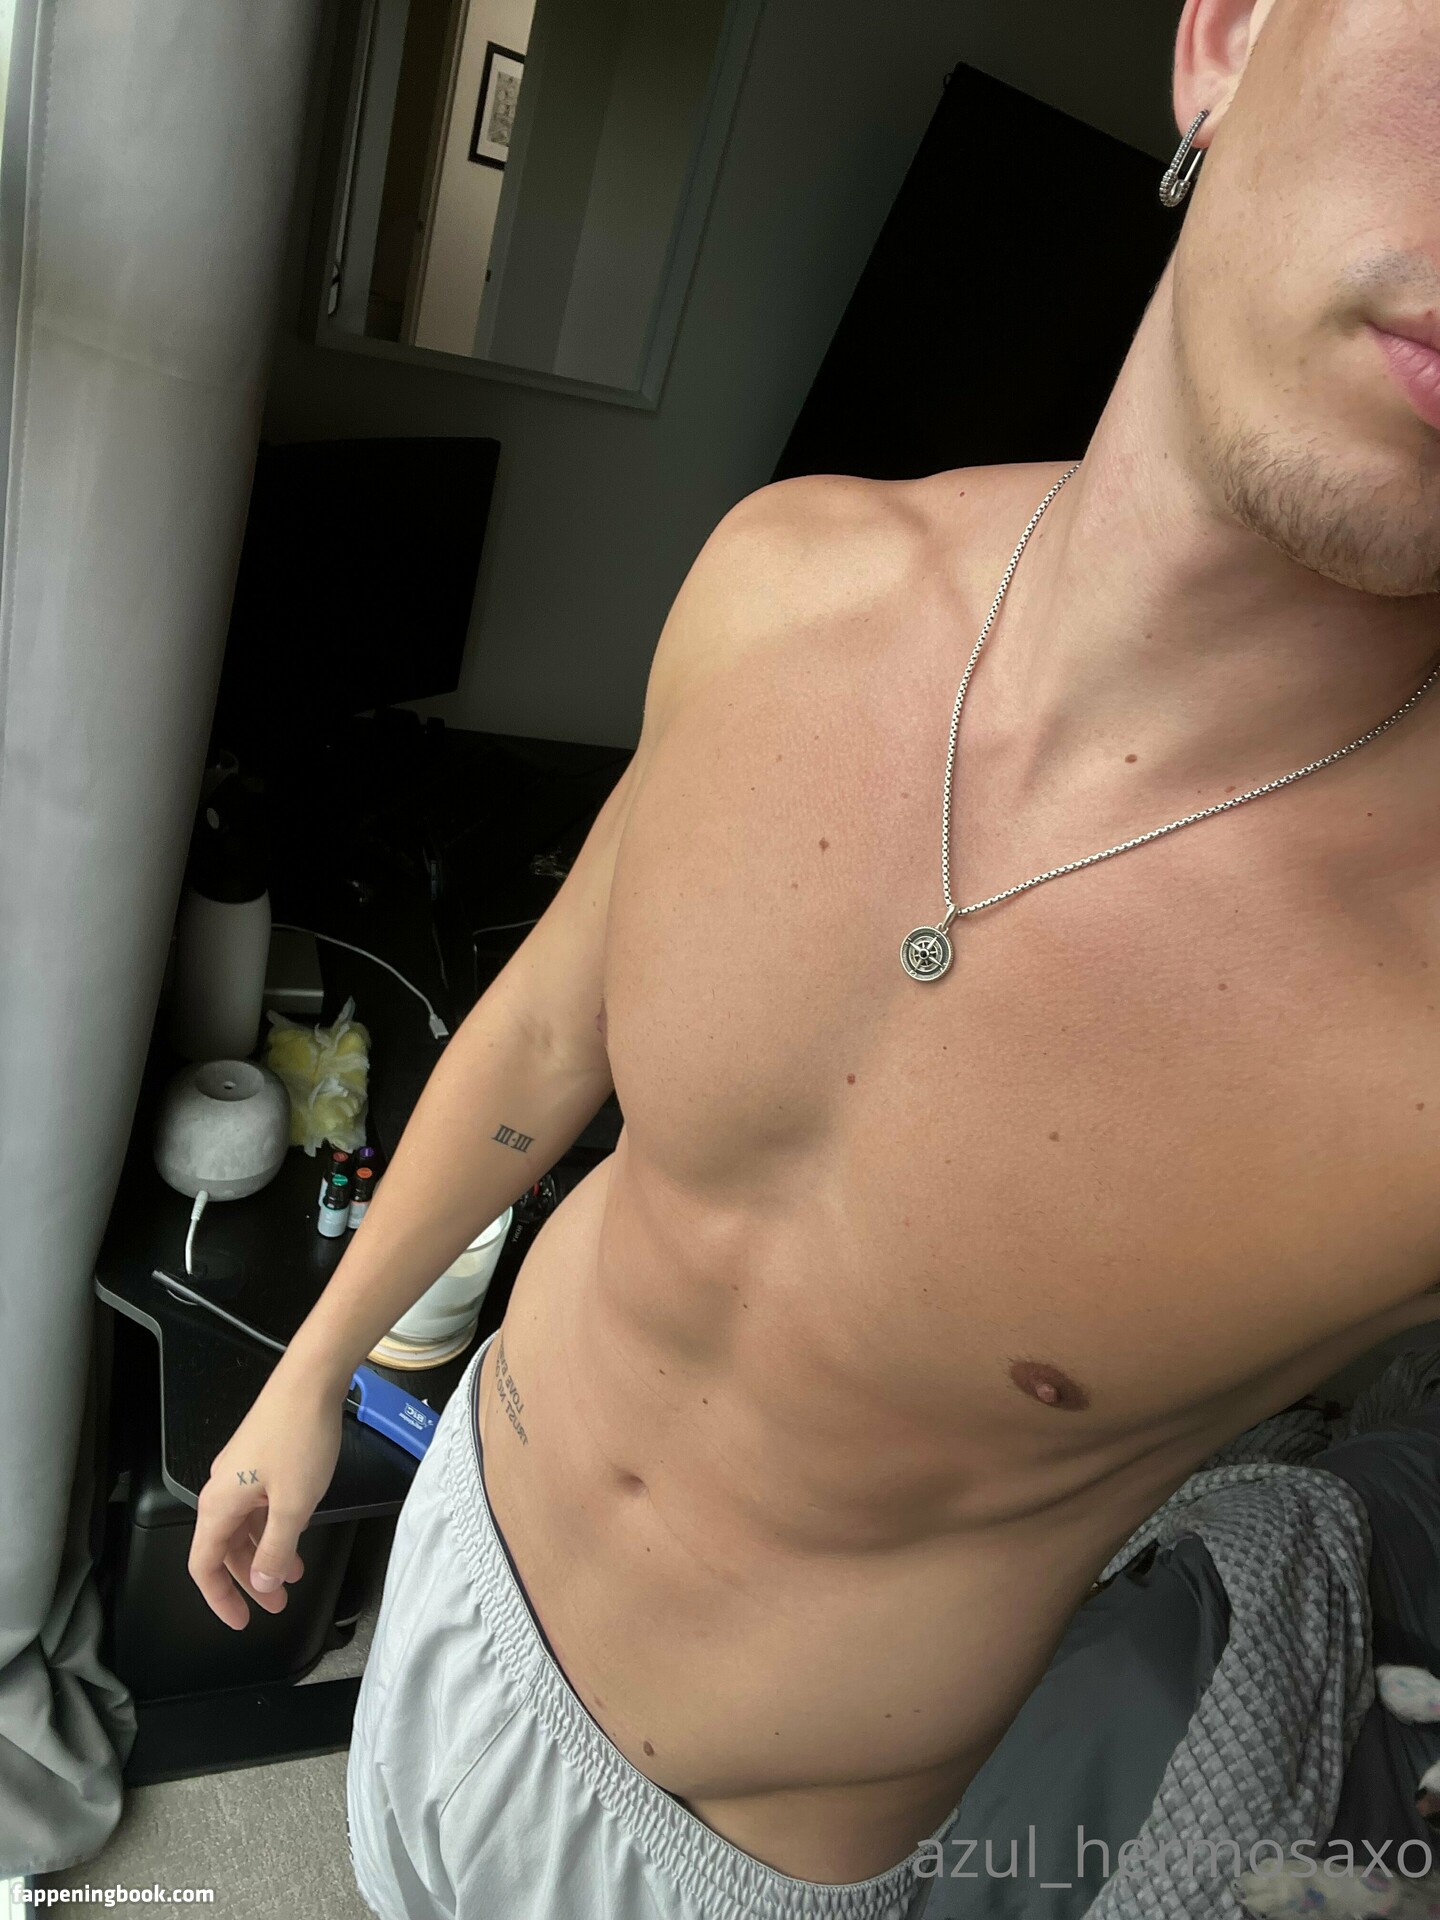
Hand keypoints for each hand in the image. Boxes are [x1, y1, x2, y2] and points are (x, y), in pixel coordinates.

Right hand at [188, 1365, 346, 1628]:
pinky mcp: (260, 1459)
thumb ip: (276, 1548)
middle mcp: (222, 1490)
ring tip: (294, 1575)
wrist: (311, 1380)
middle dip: (250, 1581)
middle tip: (278, 1604)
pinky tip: (298, 1533)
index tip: (242, 1622)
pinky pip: (259, 1506)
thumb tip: (261, 1584)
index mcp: (219, 1504)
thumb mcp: (293, 1504)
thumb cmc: (300, 1439)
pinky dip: (275, 1527)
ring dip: (266, 1554)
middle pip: (226, 1549)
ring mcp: (241, 1473)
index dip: (219, 1599)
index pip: (204, 1565)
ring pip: (245, 1528)